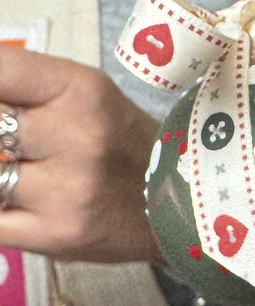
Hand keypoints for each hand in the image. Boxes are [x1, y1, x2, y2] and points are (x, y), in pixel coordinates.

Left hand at [0, 48, 159, 264]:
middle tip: (17, 142)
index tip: (2, 98)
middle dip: (0, 131)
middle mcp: (80, 137)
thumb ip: (24, 87)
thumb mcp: (86, 97)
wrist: (185, 206)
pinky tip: (19, 202)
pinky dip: (2, 208)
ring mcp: (67, 191)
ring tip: (20, 167)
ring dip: (1, 169)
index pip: (0, 69)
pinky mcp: (54, 236)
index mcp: (84, 92)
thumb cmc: (125, 145)